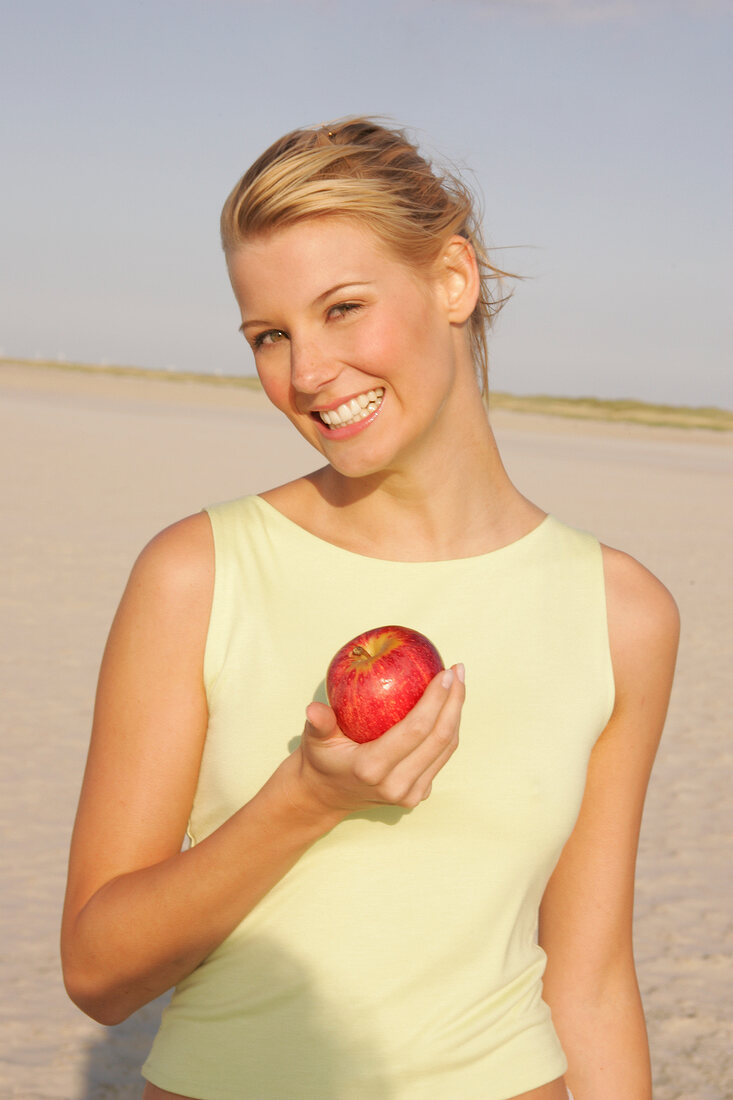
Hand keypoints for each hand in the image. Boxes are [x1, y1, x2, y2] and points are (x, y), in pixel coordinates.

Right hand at [291, 664, 464, 817]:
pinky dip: (449, 728)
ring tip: (458, 682)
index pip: (416, 730)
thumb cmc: (322, 759)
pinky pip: (442, 756)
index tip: (445, 672)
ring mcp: (410, 794)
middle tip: (457, 670)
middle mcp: (396, 786)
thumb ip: (319, 723)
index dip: (436, 700)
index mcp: (372, 768)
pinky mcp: (419, 794)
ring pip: (447, 748)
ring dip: (456, 713)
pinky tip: (449, 704)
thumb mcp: (315, 739)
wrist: (326, 796)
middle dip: (454, 701)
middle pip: (439, 738)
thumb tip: (313, 708)